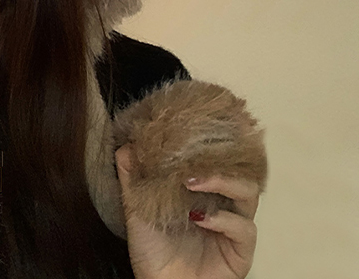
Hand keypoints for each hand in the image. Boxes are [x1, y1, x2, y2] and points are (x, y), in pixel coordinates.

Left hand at [116, 146, 259, 278]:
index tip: (187, 124)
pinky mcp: (241, 251)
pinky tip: (201, 217)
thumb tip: (127, 143)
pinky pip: (244, 229)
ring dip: (223, 180)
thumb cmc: (151, 251)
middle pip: (238, 168)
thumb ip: (132, 176)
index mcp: (201, 190)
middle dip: (220, 154)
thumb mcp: (136, 208)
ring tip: (192, 180)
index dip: (206, 140)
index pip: (214, 157)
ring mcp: (233, 226)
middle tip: (192, 148)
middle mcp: (221, 203)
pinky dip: (224, 219)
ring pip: (248, 192)